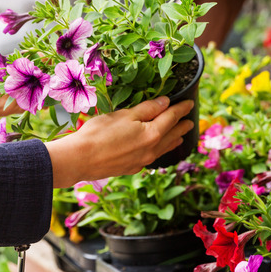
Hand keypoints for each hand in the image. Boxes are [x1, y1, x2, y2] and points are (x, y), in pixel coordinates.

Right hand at [45, 96, 194, 187]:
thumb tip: (165, 103)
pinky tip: (157, 150)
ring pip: (164, 149)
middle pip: (172, 135)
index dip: (181, 109)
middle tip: (190, 121)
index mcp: (152, 134)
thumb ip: (147, 109)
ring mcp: (142, 161)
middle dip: (182, 127)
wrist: (80, 159)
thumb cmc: (99, 133)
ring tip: (180, 137)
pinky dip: (160, 151)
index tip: (190, 104)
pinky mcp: (132, 168)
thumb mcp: (124, 114)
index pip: (172, 117)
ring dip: (174, 141)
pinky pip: (153, 158)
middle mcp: (151, 150)